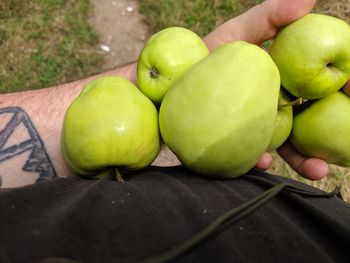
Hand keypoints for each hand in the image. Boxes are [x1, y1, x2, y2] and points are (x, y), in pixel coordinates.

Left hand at [203, 0, 332, 179]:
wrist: (171, 79)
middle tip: (349, 146)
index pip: (321, 84)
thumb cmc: (207, 53)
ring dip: (305, 159)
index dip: (342, 88)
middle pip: (311, 120)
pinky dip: (259, 159)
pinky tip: (262, 161)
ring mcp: (257, 126)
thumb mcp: (238, 32)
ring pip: (288, 144)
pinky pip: (252, 155)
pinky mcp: (238, 142)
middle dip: (332, 133)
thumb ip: (270, 16)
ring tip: (318, 169)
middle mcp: (276, 104)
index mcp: (284, 78)